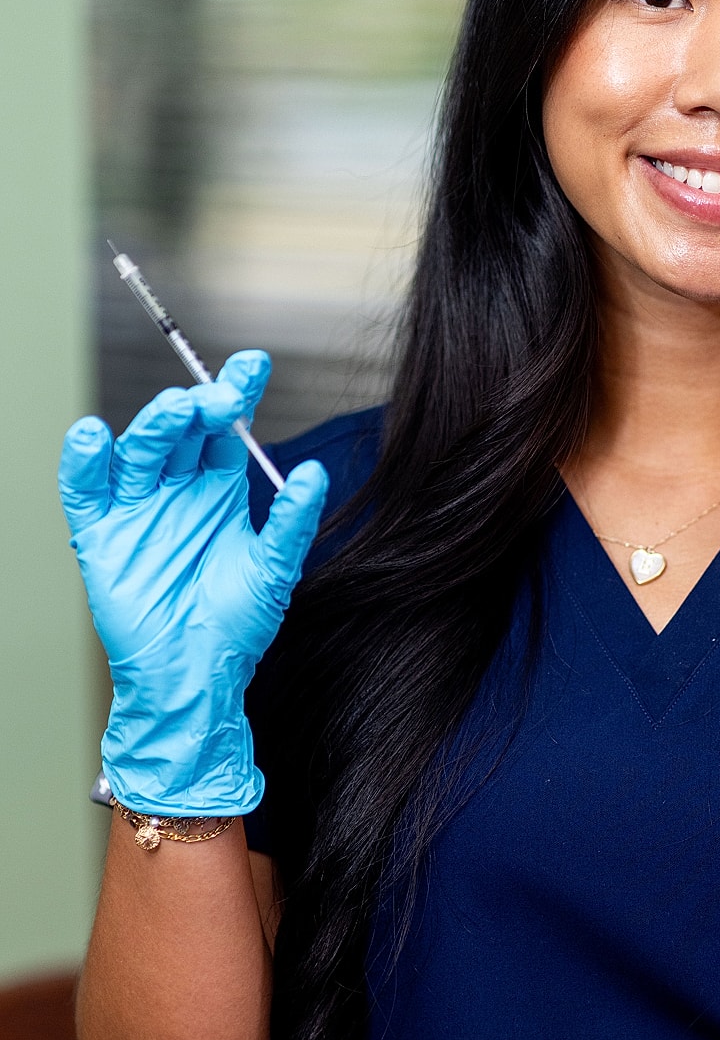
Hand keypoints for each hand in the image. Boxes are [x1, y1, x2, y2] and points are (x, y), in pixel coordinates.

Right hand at [58, 350, 327, 815]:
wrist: (196, 676)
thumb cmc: (237, 625)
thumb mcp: (275, 569)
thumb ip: (292, 521)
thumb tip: (316, 474)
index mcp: (217, 487)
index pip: (226, 427)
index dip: (237, 391)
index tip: (257, 363)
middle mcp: (176, 489)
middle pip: (182, 429)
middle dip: (199, 406)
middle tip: (219, 399)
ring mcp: (137, 509)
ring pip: (140, 450)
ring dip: (155, 425)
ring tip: (176, 410)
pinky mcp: (100, 535)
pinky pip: (85, 490)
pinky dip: (83, 461)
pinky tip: (94, 437)